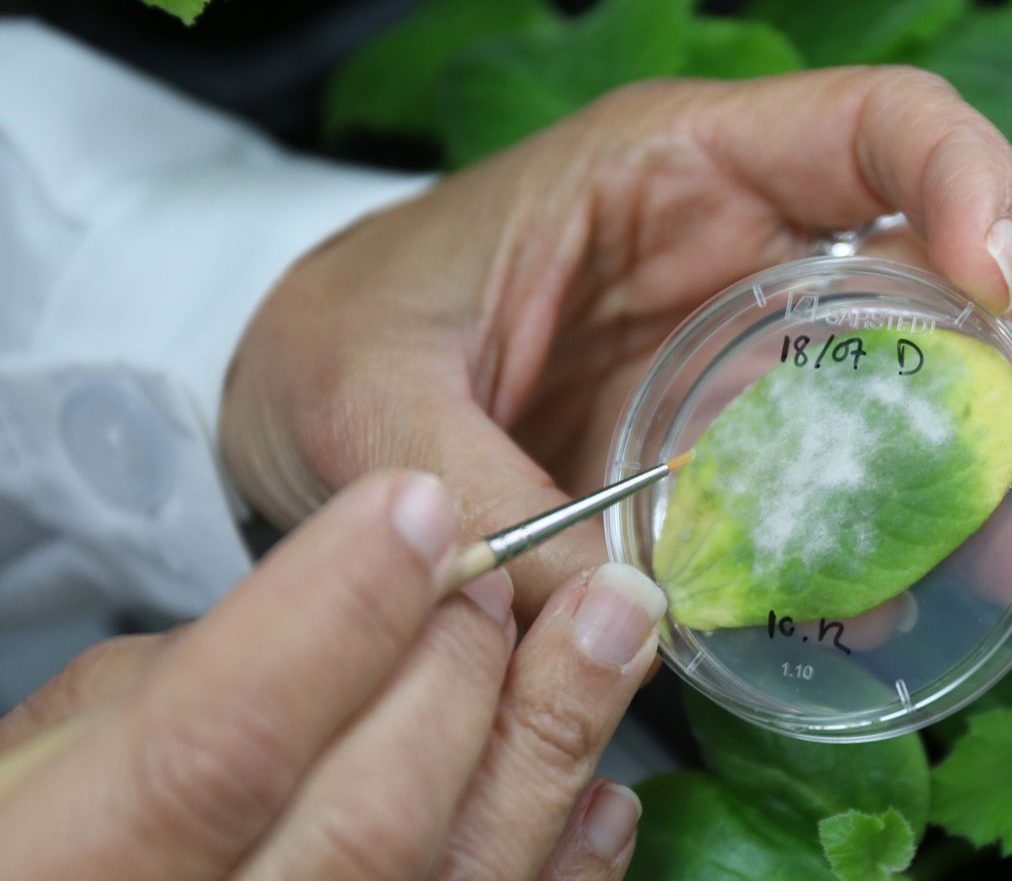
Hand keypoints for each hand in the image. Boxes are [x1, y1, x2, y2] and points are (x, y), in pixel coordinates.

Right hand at [0, 471, 658, 879]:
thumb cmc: (48, 818)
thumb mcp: (61, 726)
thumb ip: (193, 670)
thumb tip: (380, 604)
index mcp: (55, 861)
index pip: (215, 751)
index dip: (332, 622)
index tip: (414, 514)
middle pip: (367, 827)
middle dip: (461, 677)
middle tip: (505, 571)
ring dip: (548, 746)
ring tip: (609, 630)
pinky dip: (567, 867)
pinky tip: (602, 791)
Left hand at [222, 67, 1011, 635]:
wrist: (319, 412)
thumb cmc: (344, 338)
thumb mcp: (364, 389)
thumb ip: (459, 482)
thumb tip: (597, 608)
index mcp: (679, 168)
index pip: (874, 127)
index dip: (965, 180)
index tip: (998, 280)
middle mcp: (753, 254)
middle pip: (950, 286)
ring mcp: (764, 360)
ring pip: (937, 395)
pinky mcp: (753, 457)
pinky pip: (867, 490)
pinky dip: (926, 551)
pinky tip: (963, 614)